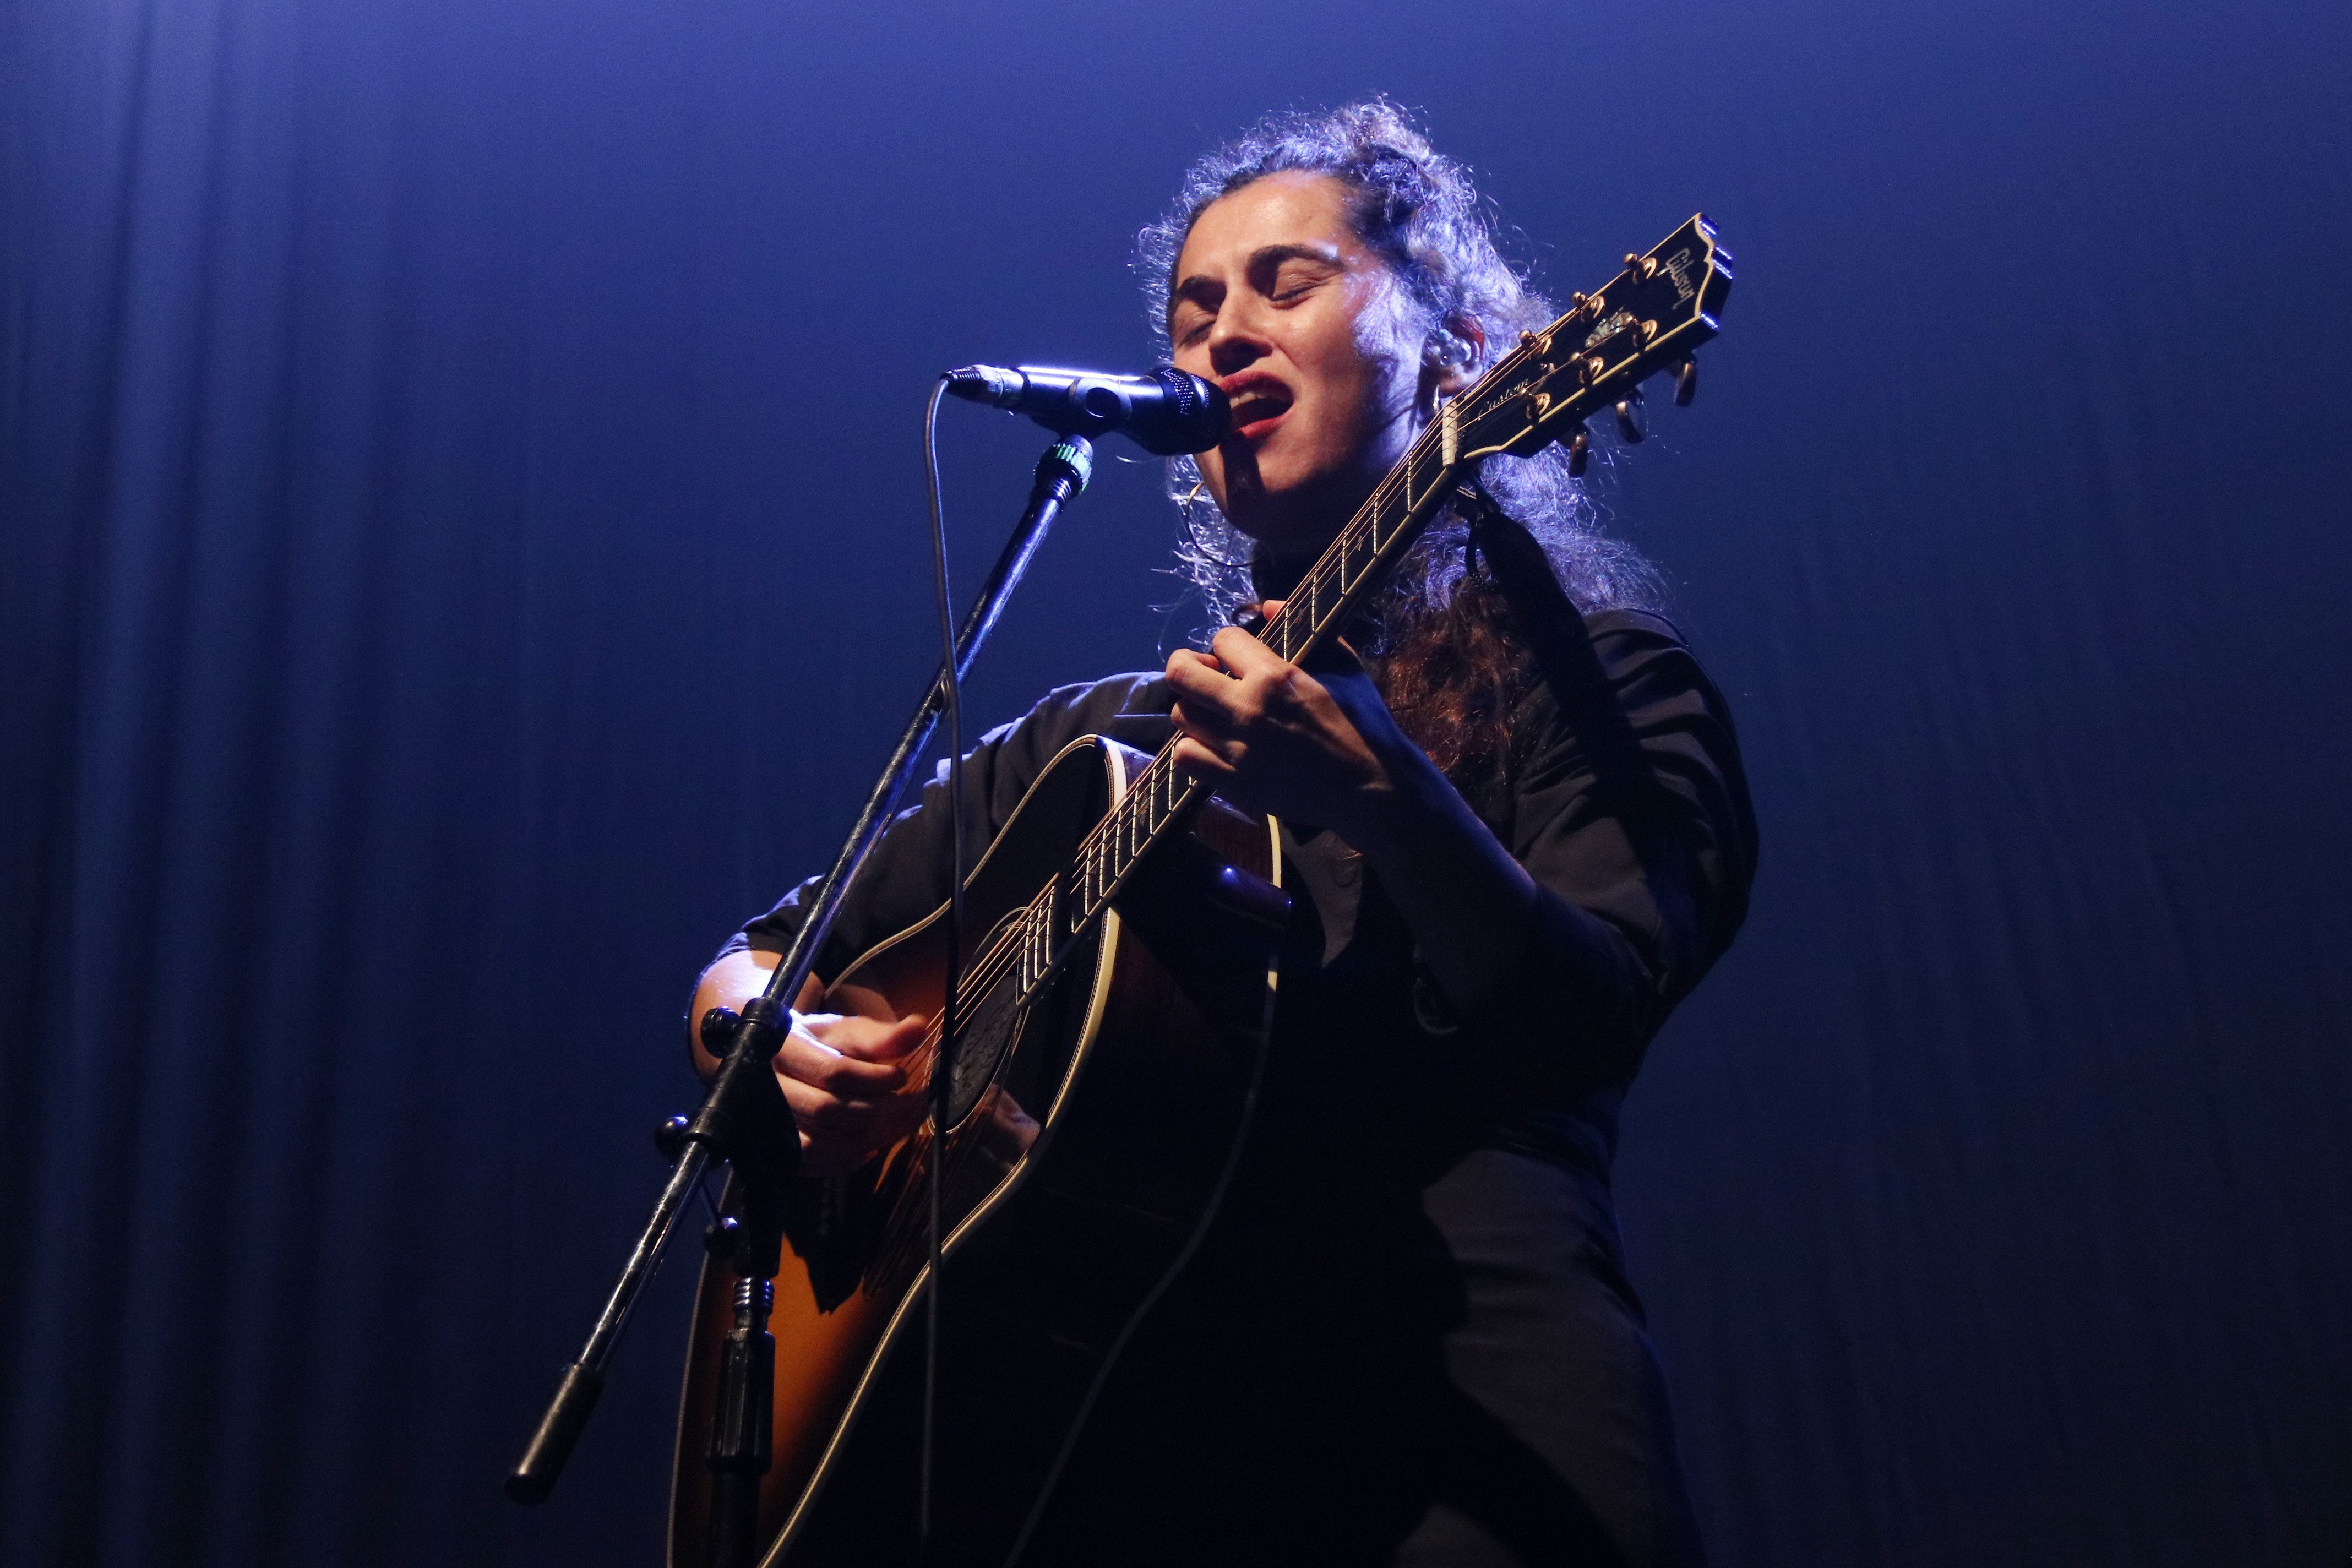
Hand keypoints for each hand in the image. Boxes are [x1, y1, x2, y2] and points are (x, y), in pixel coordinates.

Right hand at [769, 992, 929, 1176]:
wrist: (786, 1063)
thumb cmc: (822, 1044)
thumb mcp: (850, 1033)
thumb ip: (883, 1036)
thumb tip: (919, 1027)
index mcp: (784, 1048)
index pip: (832, 1071)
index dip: (874, 1078)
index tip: (901, 1076)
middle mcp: (767, 1087)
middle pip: (824, 1109)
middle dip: (871, 1110)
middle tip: (900, 1106)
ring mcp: (766, 1121)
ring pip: (816, 1143)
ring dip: (862, 1139)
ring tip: (890, 1127)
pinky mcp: (775, 1148)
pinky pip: (811, 1165)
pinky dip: (846, 1160)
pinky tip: (870, 1147)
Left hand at [1162, 600, 1411, 842]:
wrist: (1369, 790)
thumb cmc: (1362, 724)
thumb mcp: (1344, 666)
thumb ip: (1302, 630)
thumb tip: (1265, 606)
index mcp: (1276, 676)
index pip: (1223, 639)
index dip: (1228, 644)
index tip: (1238, 657)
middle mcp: (1248, 708)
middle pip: (1181, 673)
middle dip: (1189, 664)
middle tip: (1207, 674)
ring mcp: (1236, 748)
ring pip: (1180, 714)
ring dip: (1194, 708)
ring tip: (1214, 712)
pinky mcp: (1232, 782)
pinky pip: (1184, 757)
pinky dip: (1193, 747)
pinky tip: (1213, 744)